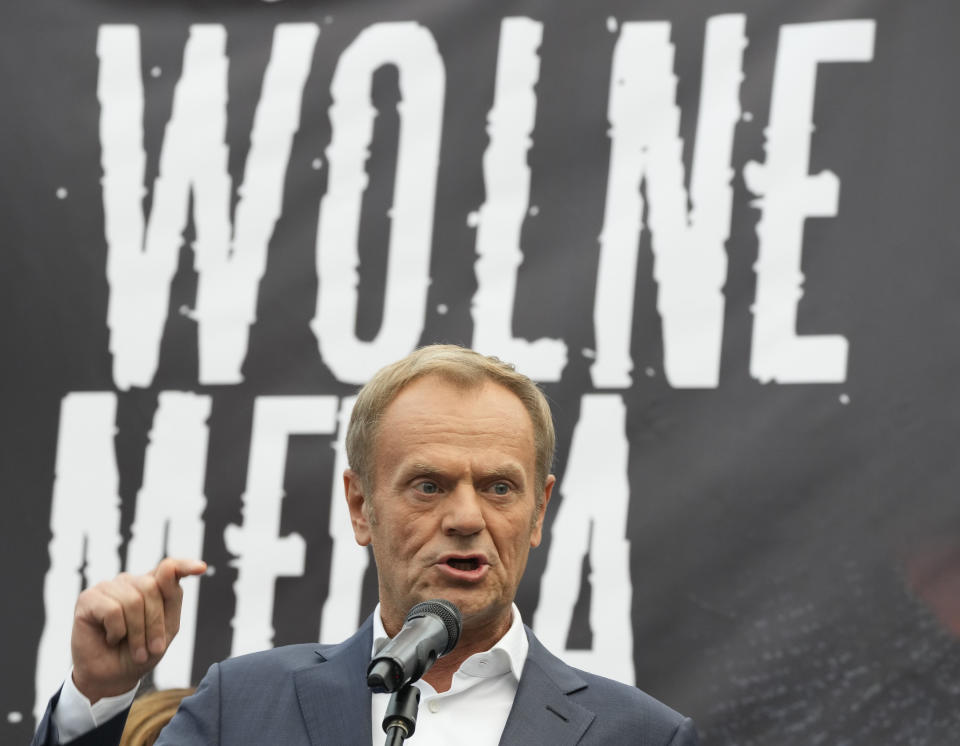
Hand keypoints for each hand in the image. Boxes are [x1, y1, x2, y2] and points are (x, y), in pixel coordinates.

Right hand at [70, 557, 206, 702]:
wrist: (113, 678)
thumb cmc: (142, 652)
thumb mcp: (167, 628)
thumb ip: (172, 597)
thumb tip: (168, 566)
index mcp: (152, 585)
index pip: (170, 567)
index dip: (185, 565)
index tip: (201, 568)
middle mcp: (130, 581)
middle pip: (152, 588)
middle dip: (155, 624)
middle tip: (151, 649)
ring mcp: (107, 587)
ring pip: (132, 601)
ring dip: (136, 633)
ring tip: (134, 648)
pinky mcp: (88, 598)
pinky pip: (112, 610)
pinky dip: (116, 631)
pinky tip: (110, 638)